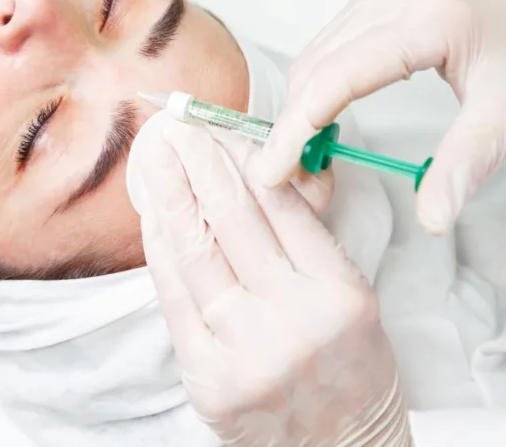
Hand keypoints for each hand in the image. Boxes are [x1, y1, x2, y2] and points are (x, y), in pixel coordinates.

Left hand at [126, 114, 410, 446]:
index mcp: (340, 294)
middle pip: (233, 220)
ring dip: (169, 196)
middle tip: (175, 126)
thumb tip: (250, 171)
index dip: (242, 157)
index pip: (281, 205)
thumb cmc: (349, 369)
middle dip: (198, 164)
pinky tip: (152, 217)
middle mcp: (293, 321)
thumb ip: (305, 240)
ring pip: (196, 254)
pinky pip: (175, 300)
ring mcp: (245, 352)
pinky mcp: (207, 379)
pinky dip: (160, 252)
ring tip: (154, 158)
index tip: (217, 126)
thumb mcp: (352, 298)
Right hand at [256, 0, 505, 233]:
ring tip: (309, 158)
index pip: (336, 76)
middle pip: (314, 66)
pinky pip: (328, 46)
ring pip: (314, 56)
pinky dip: (317, 88)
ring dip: (303, 108)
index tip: (271, 171)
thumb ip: (464, 166)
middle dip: (294, 126)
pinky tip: (326, 121)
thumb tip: (431, 219)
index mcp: (424, 17)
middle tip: (295, 181)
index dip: (297, 127)